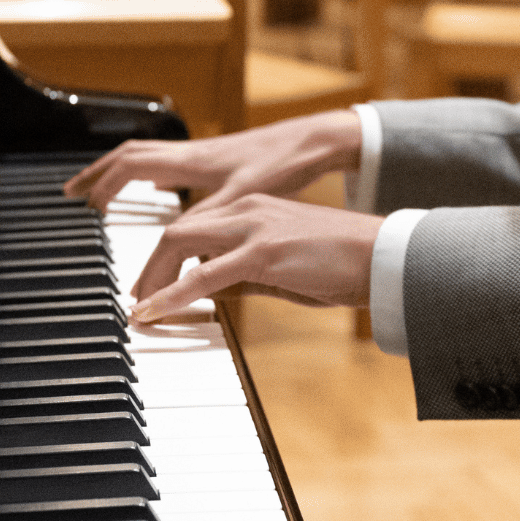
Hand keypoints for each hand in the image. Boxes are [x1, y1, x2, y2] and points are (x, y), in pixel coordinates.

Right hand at [64, 110, 363, 211]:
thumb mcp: (246, 198)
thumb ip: (210, 222)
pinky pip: (171, 163)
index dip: (103, 185)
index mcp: (191, 162)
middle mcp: (191, 154)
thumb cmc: (284, 166)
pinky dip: (152, 175)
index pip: (131, 166)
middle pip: (129, 156)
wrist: (314, 141)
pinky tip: (157, 189)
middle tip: (72, 194)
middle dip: (97, 174)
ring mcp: (204, 156)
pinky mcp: (219, 162)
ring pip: (149, 157)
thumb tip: (178, 247)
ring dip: (120, 174)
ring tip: (102, 193)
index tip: (84, 208)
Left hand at [129, 194, 382, 320]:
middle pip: (177, 230)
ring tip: (139, 308)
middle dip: (149, 265)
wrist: (383, 255)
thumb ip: (245, 275)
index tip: (150, 285)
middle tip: (136, 299)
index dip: (165, 257)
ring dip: (152, 278)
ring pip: (180, 241)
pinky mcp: (262, 252)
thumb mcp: (284, 268)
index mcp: (254, 209)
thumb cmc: (343, 264)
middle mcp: (247, 210)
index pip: (195, 226)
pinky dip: (170, 294)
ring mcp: (253, 227)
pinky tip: (152, 311)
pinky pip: (203, 274)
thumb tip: (211, 293)